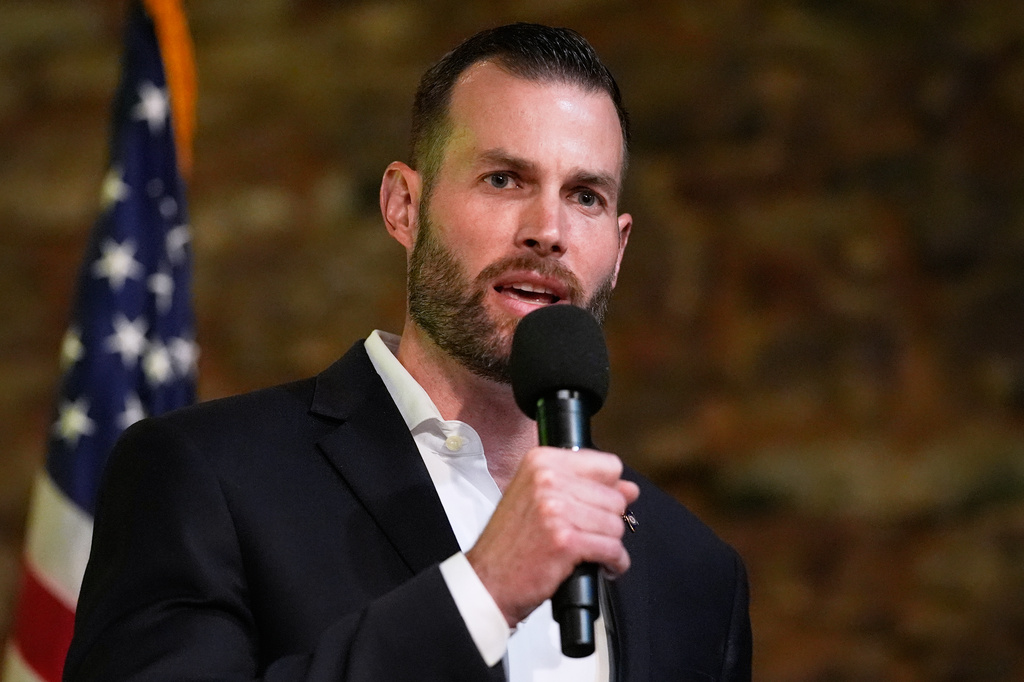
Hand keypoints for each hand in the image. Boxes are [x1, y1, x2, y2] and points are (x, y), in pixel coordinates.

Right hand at [465, 446, 639, 626]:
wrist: (488, 580)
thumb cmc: (511, 543)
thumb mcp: (540, 499)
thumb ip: (586, 487)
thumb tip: (629, 489)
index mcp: (541, 462)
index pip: (607, 465)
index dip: (608, 490)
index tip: (595, 506)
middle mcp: (547, 479)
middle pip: (615, 498)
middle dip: (607, 523)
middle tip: (585, 535)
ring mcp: (556, 509)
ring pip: (616, 525)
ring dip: (608, 545)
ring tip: (587, 552)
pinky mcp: (565, 541)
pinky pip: (612, 549)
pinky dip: (613, 563)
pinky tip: (598, 566)